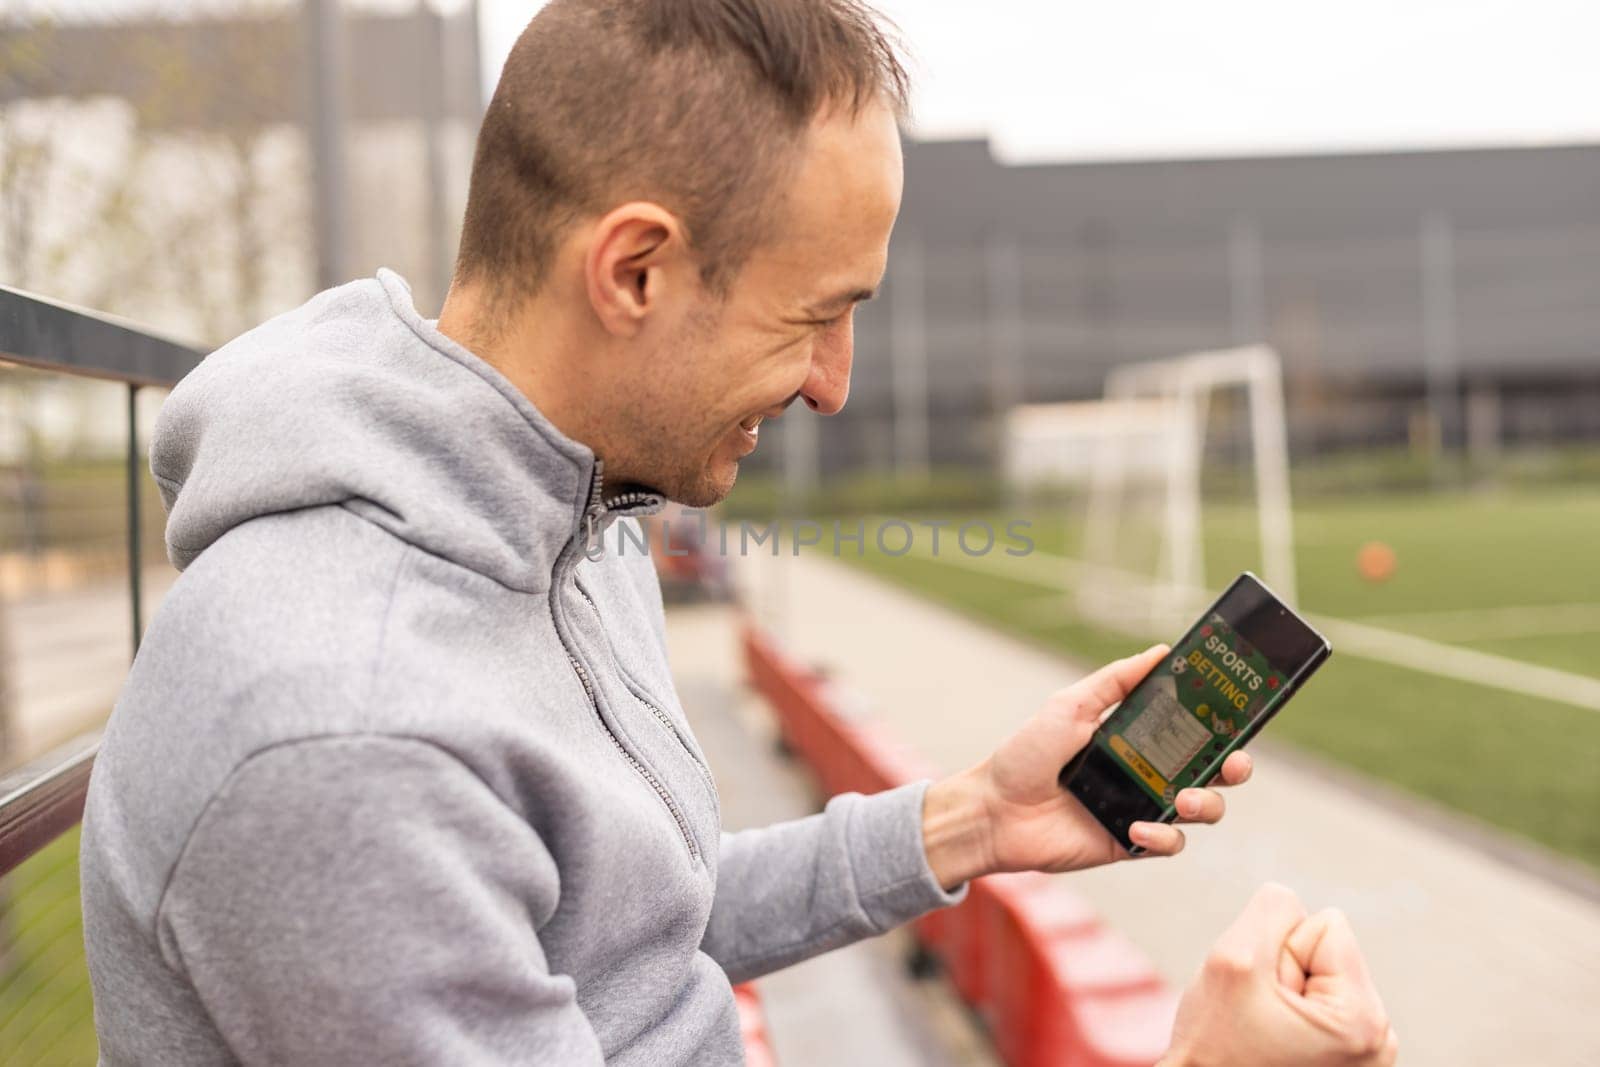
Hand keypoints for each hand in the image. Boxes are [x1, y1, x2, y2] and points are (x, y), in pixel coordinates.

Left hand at [921, 644, 1254, 888]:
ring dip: (1208, 802)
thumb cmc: (1025, 754)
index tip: (1243, 711)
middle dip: (1235, 766)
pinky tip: (1136, 829)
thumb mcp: (1069, 706)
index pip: (1194, 728)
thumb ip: (1115, 681)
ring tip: (1185, 798)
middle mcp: (1148, 772)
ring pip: (1203, 809)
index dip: (1223, 723)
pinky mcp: (1130, 844)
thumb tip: (1162, 651)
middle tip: (1233, 761)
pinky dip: (1162, 837)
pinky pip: (1169, 844)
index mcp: (1138, 737)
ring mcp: (1142, 808)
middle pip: (1214, 770)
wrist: (993, 810)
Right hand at [1161, 883, 1397, 1066]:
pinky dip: (1287, 1016)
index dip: (1280, 952)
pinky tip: (1270, 1048)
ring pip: (1317, 977)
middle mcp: (1379, 1043)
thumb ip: (1271, 909)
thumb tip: (1291, 899)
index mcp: (1365, 1021)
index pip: (1325, 927)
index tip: (1262, 999)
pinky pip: (1314, 1002)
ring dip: (1282, 996)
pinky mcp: (1348, 1063)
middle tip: (1258, 1020)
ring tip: (1261, 1034)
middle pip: (1326, 952)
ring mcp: (1366, 1058)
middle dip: (1283, 974)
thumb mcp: (1233, 959)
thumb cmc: (1213, 1052)